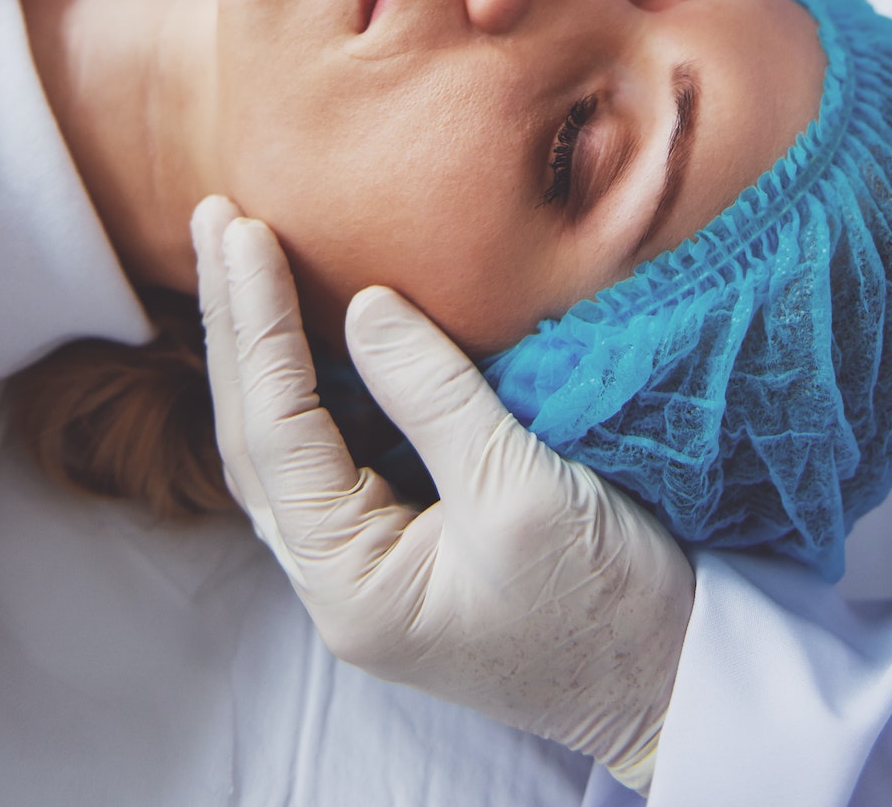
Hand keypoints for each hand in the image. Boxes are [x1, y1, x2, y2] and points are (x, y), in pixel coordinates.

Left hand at [192, 196, 694, 792]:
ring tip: (237, 254)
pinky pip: (335, 448)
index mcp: (351, 586)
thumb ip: (433, 394)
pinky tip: (302, 322)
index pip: (277, 434)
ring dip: (260, 349)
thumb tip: (362, 304)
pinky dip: (311, 380)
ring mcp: (370, 562)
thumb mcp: (520, 489)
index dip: (257, 325)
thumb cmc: (606, 600)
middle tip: (215, 218)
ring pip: (286, 443)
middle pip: (258, 437)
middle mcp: (340, 580)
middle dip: (235, 325)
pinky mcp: (408, 538)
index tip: (244, 231)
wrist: (677, 673)